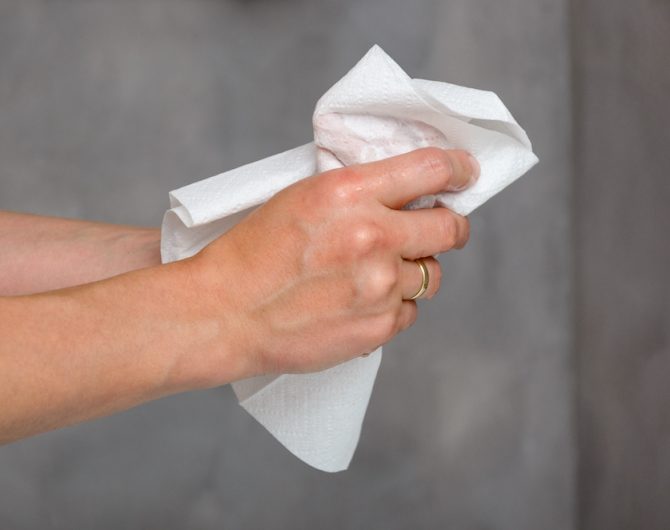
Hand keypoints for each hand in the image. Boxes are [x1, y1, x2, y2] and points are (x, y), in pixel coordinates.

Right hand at [191, 147, 477, 380]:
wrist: (225, 313)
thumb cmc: (252, 252)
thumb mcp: (301, 198)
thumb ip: (358, 194)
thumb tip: (405, 196)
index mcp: (349, 192)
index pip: (431, 169)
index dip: (458, 169)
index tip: (465, 173)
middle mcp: (373, 236)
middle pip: (450, 228)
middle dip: (451, 226)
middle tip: (441, 228)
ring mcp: (380, 285)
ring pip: (432, 275)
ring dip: (416, 270)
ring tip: (381, 274)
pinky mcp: (378, 326)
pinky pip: (409, 312)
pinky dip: (393, 306)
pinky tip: (361, 303)